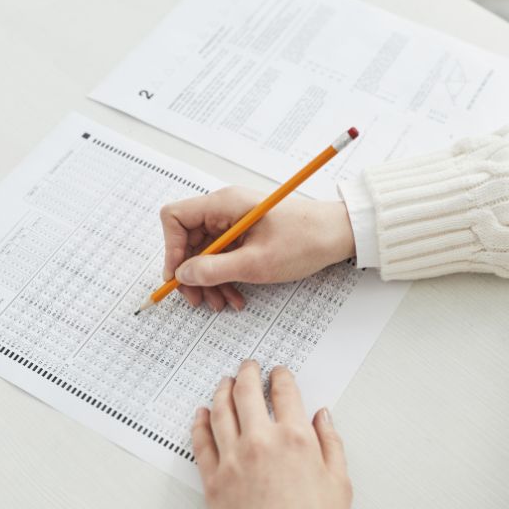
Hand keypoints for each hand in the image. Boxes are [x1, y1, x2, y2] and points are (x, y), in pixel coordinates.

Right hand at [160, 186, 356, 310]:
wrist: (338, 235)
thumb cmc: (304, 241)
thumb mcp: (256, 263)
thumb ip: (215, 269)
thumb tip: (183, 275)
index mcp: (223, 204)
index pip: (175, 217)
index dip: (171, 248)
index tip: (178, 277)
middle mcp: (225, 209)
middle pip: (188, 240)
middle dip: (191, 273)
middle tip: (198, 300)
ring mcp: (234, 222)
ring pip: (205, 253)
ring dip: (209, 281)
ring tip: (221, 304)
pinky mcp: (246, 235)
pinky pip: (224, 256)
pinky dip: (225, 278)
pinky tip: (235, 297)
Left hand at [192, 360, 351, 508]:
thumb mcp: (340, 483)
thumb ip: (331, 443)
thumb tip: (322, 417)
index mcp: (296, 439)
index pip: (285, 393)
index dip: (282, 377)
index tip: (279, 373)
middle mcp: (261, 442)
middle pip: (247, 392)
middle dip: (248, 373)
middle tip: (249, 366)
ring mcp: (233, 460)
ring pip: (220, 411)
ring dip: (222, 390)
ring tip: (225, 382)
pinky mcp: (213, 481)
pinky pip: (201, 442)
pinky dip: (200, 423)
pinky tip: (202, 414)